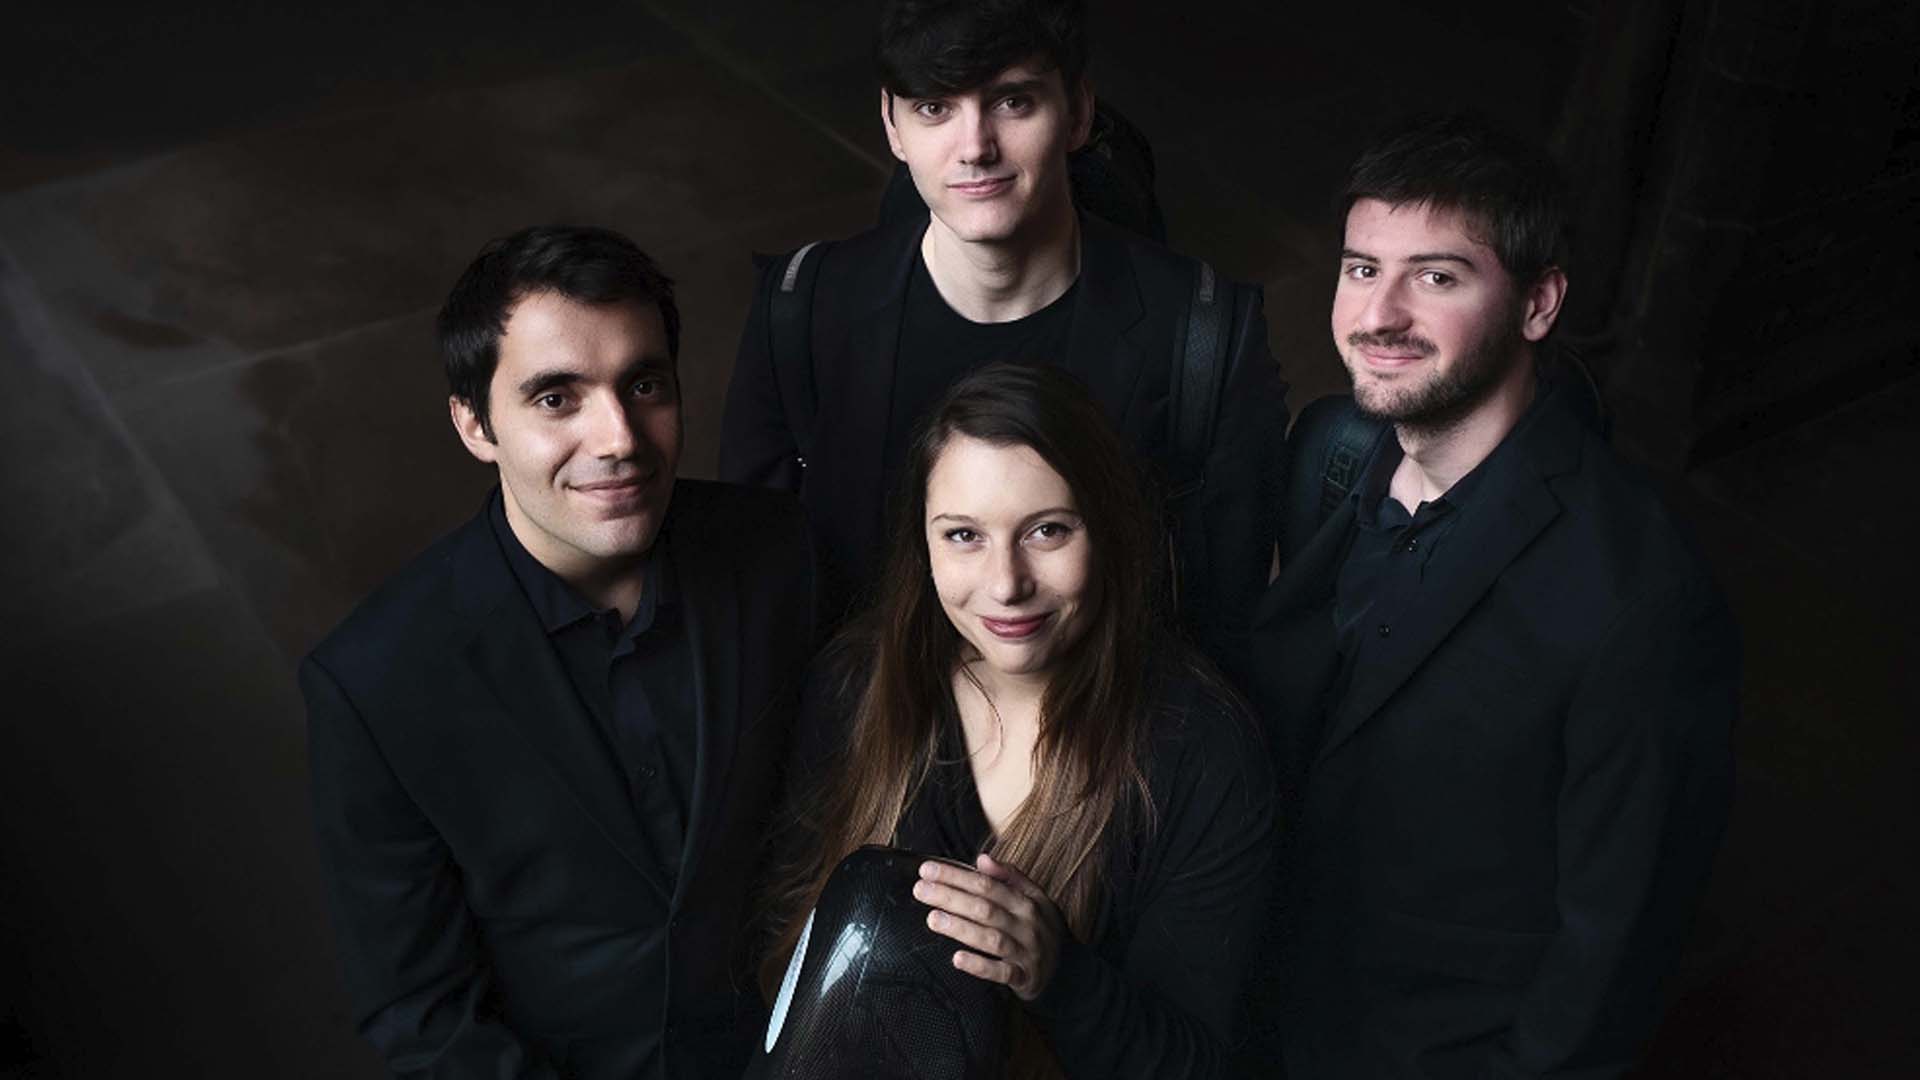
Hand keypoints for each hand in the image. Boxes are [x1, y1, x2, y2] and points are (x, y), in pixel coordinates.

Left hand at [913, 853, 1064, 1000]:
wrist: (1069, 969)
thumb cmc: (1041, 928)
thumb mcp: (1034, 898)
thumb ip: (1010, 877)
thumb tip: (982, 859)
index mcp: (1027, 901)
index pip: (987, 884)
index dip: (957, 876)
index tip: (928, 870)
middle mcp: (1027, 924)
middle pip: (985, 908)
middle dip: (951, 897)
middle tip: (920, 890)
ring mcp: (1026, 952)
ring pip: (991, 938)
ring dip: (961, 928)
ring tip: (933, 919)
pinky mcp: (1024, 978)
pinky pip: (1001, 973)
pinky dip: (980, 966)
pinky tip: (957, 959)